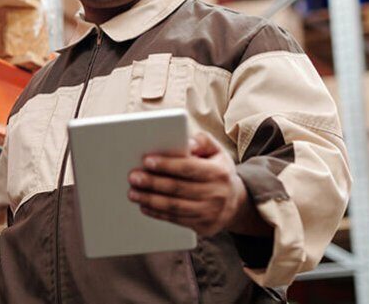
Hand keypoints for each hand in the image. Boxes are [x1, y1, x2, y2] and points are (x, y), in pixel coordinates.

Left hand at [127, 133, 250, 237]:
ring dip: (150, 200)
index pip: (189, 168)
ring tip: (133, 193)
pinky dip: (158, 214)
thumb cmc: (218, 171)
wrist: (235, 203)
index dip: (167, 165)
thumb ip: (202, 141)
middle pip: (178, 188)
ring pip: (175, 206)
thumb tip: (187, 142)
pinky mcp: (203, 226)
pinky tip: (144, 206)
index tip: (147, 161)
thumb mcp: (217, 152)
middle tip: (133, 177)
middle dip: (152, 183)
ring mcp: (210, 212)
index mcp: (218, 172)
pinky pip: (176, 220)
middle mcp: (216, 193)